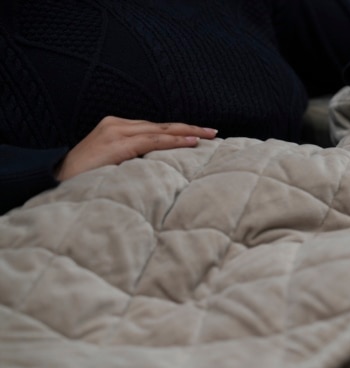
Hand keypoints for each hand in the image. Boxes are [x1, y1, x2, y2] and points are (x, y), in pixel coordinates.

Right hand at [56, 116, 216, 179]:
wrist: (55, 180)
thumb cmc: (84, 178)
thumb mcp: (112, 164)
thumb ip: (132, 160)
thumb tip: (160, 168)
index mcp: (116, 128)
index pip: (155, 128)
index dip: (178, 132)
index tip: (200, 135)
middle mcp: (117, 124)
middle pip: (161, 126)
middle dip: (189, 129)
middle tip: (214, 132)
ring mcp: (116, 132)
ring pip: (160, 131)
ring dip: (188, 133)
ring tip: (209, 135)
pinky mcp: (117, 144)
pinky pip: (152, 141)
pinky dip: (174, 141)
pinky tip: (192, 142)